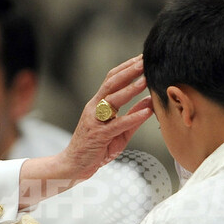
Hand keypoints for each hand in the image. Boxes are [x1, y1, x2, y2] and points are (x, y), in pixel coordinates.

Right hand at [60, 54, 152, 179]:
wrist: (74, 165)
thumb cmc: (96, 148)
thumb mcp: (119, 130)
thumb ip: (133, 116)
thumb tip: (149, 102)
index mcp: (98, 104)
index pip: (112, 79)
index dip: (126, 68)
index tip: (141, 58)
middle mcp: (94, 108)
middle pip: (111, 83)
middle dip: (129, 71)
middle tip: (145, 61)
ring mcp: (95, 121)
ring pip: (112, 100)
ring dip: (131, 89)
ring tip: (146, 80)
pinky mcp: (99, 136)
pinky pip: (118, 124)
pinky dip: (133, 116)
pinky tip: (146, 111)